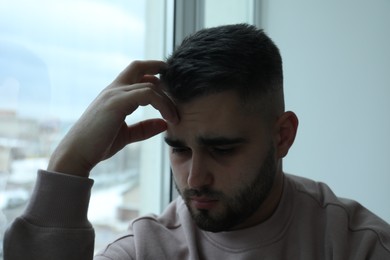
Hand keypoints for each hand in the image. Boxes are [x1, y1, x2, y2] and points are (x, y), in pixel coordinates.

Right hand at [47, 60, 178, 176]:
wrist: (77, 154)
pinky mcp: (117, 103)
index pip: (134, 73)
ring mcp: (114, 94)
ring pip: (149, 85)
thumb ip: (144, 128)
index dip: (152, 74)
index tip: (168, 85)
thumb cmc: (98, 145)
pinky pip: (147, 94)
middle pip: (138, 66)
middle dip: (159, 68)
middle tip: (177, 82)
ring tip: (176, 117)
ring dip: (167, 100)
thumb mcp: (126, 135)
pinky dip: (162, 104)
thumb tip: (164, 124)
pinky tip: (169, 119)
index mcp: (114, 95)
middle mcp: (114, 90)